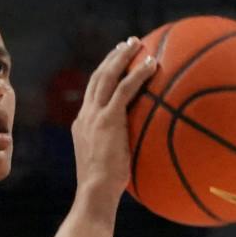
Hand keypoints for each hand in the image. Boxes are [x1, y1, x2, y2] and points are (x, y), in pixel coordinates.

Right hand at [68, 37, 156, 205]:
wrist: (94, 192)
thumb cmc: (104, 189)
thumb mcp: (108, 164)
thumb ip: (117, 151)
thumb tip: (135, 153)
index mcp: (82, 124)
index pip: (92, 92)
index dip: (104, 74)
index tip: (115, 62)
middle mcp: (85, 115)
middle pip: (98, 76)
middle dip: (112, 57)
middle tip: (127, 44)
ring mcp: (95, 115)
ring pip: (108, 76)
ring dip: (123, 56)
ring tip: (138, 44)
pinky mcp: (108, 119)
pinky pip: (126, 89)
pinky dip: (139, 73)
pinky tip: (153, 64)